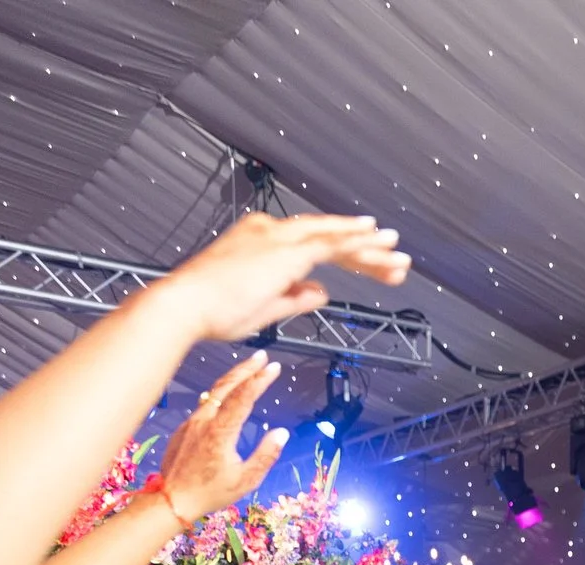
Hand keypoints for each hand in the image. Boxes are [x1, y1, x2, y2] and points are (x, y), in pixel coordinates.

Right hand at [148, 212, 409, 344]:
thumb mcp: (263, 307)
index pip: (312, 246)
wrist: (184, 308)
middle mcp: (269, 232)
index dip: (346, 255)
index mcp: (260, 242)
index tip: (371, 263)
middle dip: (365, 251)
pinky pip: (329, 243)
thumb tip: (321, 292)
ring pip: (334, 237)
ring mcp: (277, 238)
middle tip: (397, 260)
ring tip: (399, 253)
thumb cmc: (210, 311)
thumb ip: (294, 298)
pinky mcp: (285, 251)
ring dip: (370, 247)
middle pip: (328, 237)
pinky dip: (356, 240)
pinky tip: (378, 239)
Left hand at [152, 353, 288, 520]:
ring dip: (233, 378)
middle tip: (263, 357)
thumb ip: (265, 455)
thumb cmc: (211, 493)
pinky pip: (205, 404)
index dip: (258, 380)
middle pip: (226, 387)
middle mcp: (204, 422)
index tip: (273, 367)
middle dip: (246, 369)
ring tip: (249, 368)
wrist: (172, 499)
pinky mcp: (185, 427)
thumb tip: (280, 433)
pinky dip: (221, 393)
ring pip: (214, 392)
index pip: (242, 398)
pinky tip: (229, 393)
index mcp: (220, 433)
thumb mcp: (246, 480)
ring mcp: (192, 422)